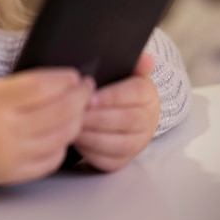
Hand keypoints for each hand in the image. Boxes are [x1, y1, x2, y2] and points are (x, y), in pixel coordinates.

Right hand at [0, 0, 93, 185]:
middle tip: (85, 85)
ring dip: (76, 118)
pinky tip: (60, 129)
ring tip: (77, 105)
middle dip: (80, 96)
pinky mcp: (13, 173)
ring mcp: (10, 156)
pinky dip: (63, 143)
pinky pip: (52, 159)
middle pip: (60, 112)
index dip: (65, 78)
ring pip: (61, 136)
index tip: (74, 72)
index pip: (43, 88)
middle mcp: (2, 132)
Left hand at [73, 53, 159, 171]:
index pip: (134, 94)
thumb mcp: (120, 71)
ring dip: (92, 135)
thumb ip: (130, 62)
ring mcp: (137, 143)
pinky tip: (75, 140)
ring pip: (119, 144)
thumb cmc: (113, 88)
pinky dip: (90, 152)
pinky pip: (108, 160)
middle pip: (127, 120)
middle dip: (97, 118)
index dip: (111, 97)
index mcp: (146, 94)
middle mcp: (148, 120)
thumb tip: (146, 59)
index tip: (89, 97)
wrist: (122, 110)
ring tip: (71, 125)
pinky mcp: (123, 160)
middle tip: (75, 113)